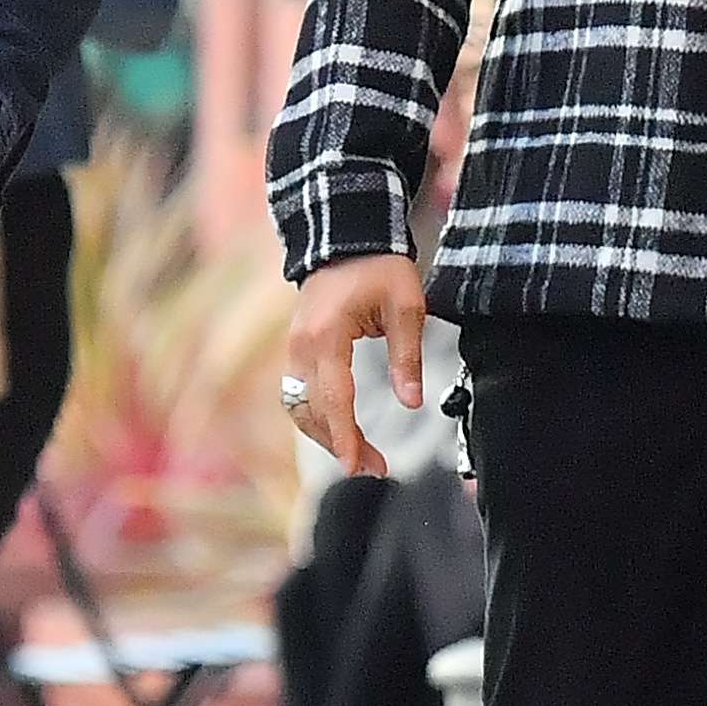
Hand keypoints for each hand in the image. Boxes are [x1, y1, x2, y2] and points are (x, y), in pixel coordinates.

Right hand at [286, 254, 426, 474]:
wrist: (346, 237)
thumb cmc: (379, 267)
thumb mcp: (406, 306)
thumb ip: (407, 356)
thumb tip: (411, 402)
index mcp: (328, 335)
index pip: (334, 398)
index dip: (345, 436)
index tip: (356, 465)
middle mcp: (302, 346)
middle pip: (313, 411)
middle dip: (341, 444)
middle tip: (376, 467)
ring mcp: (294, 348)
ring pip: (300, 408)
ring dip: (326, 436)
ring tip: (362, 456)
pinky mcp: (297, 350)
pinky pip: (298, 394)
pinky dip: (318, 418)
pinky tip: (341, 431)